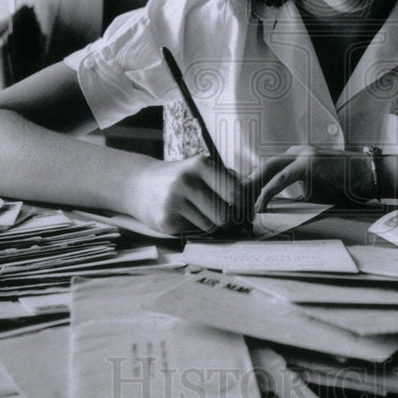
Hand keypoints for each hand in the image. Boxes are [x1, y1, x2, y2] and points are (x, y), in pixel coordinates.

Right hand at [126, 156, 254, 235]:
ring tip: (201, 214)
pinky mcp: (165, 220)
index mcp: (201, 165)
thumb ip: (228, 179)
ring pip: (210, 226)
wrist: (139, 184)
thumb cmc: (181, 177)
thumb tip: (257, 194)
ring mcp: (174, 201)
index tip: (245, 211)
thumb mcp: (202, 169)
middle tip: (227, 219)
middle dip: (229, 220)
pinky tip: (184, 217)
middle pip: (225, 214)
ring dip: (211, 225)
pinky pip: (193, 232)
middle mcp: (187, 181)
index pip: (235, 192)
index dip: (244, 206)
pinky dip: (194, 228)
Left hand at [246, 145, 373, 211]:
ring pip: (268, 170)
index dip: (252, 187)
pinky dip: (269, 191)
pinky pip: (282, 178)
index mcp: (296, 158)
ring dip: (252, 189)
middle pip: (262, 167)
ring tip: (241, 207)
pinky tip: (260, 204)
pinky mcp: (309, 163)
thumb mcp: (316, 192)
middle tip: (233, 206)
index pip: (267, 171)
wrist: (371, 176)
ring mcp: (303, 155)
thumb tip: (277, 212)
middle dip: (245, 186)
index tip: (241, 204)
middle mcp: (297, 152)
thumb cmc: (347, 187)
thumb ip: (296, 196)